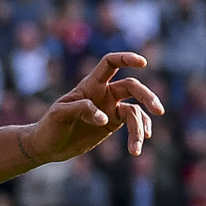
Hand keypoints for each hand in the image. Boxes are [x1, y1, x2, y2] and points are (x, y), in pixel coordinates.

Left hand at [25, 51, 165, 163]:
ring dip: (140, 127)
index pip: (110, 63)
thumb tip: (104, 118)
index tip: (143, 63)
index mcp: (90, 85)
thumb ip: (81, 109)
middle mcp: (104, 93)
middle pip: (131, 87)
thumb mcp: (59, 115)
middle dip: (146, 96)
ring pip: (135, 110)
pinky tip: (137, 146)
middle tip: (158, 110)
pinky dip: (137, 133)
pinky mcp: (113, 123)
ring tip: (138, 146)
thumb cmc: (50, 126)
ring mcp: (110, 108)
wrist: (47, 146)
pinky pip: (133, 123)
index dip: (126, 59)